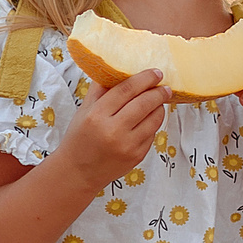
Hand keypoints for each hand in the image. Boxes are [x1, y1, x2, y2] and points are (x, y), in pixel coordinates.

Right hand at [54, 69, 169, 186]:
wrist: (78, 172)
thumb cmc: (80, 138)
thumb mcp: (84, 110)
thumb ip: (101, 89)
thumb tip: (120, 69)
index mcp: (97, 115)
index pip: (127, 89)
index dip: (145, 78)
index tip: (156, 73)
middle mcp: (113, 130)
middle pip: (145, 103)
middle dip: (159, 92)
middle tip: (165, 87)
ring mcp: (127, 145)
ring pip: (154, 119)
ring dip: (159, 107)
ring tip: (158, 102)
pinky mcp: (137, 156)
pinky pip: (152, 134)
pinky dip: (152, 124)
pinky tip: (147, 120)